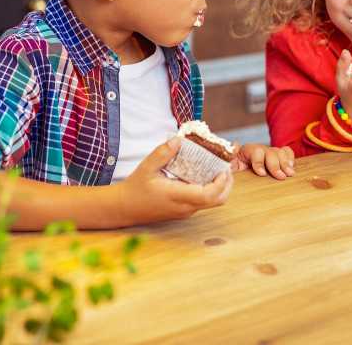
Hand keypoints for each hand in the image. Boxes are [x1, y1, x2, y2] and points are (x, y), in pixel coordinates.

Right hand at [117, 137, 233, 224]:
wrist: (124, 208)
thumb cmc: (135, 188)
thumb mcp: (146, 167)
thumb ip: (163, 153)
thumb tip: (178, 139)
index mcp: (177, 196)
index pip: (208, 195)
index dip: (221, 183)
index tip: (224, 168)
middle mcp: (185, 207)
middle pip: (217, 201)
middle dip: (227, 184)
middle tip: (225, 166)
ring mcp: (185, 211)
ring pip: (212, 202)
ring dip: (220, 186)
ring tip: (216, 167)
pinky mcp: (184, 211)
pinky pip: (203, 201)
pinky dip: (210, 189)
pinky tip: (203, 174)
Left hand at [231, 142, 294, 179]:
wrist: (240, 173)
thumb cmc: (235, 171)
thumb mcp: (229, 166)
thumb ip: (229, 159)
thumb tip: (233, 150)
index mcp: (247, 151)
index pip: (256, 152)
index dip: (259, 162)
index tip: (262, 174)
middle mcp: (260, 150)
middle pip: (270, 152)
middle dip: (276, 165)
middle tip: (280, 177)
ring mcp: (269, 153)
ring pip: (280, 152)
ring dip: (286, 163)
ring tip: (290, 174)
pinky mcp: (277, 158)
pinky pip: (287, 152)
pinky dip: (290, 158)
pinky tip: (292, 168)